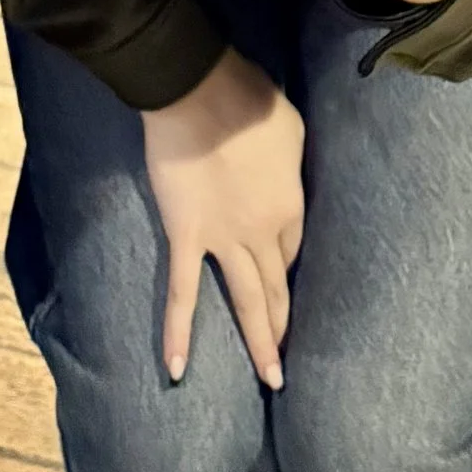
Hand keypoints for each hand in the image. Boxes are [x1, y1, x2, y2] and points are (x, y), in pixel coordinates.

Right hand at [140, 47, 304, 389]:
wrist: (199, 92)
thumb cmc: (249, 101)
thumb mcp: (291, 130)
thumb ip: (289, 164)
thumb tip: (282, 176)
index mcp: (291, 205)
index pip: (294, 248)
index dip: (288, 265)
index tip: (284, 275)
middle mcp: (263, 233)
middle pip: (276, 284)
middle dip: (285, 323)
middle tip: (290, 360)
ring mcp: (222, 240)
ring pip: (245, 299)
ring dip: (259, 340)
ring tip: (271, 379)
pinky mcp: (185, 237)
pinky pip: (182, 292)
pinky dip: (178, 332)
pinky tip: (177, 369)